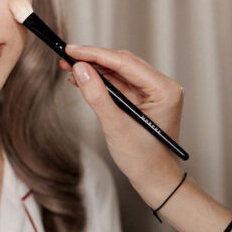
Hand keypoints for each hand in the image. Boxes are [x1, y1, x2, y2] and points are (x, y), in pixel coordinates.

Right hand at [61, 45, 184, 205]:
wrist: (155, 181)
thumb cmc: (144, 159)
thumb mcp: (116, 126)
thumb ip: (97, 95)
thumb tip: (80, 69)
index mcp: (164, 90)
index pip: (125, 62)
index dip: (96, 54)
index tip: (72, 49)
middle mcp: (161, 86)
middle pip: (122, 63)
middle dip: (93, 60)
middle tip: (67, 57)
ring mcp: (152, 93)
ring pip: (119, 72)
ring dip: (94, 70)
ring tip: (69, 68)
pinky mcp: (143, 100)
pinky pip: (119, 84)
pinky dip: (100, 82)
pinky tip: (82, 80)